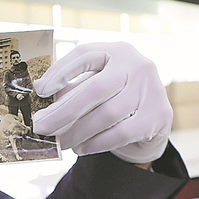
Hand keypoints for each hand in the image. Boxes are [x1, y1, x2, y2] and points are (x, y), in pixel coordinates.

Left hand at [32, 42, 172, 164]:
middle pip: (95, 89)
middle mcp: (137, 65)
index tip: (39, 90)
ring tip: (61, 142)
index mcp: (116, 51)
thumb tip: (41, 108)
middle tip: (41, 128)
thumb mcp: (94, 86)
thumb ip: (72, 91)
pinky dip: (97, 143)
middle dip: (64, 112)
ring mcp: (151, 89)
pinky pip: (121, 133)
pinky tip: (81, 148)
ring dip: (78, 132)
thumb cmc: (114, 99)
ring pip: (107, 114)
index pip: (85, 54)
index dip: (60, 71)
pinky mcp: (159, 116)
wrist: (151, 122)